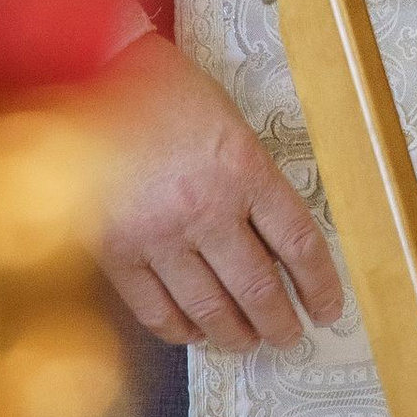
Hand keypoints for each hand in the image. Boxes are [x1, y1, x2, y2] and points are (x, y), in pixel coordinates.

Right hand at [92, 35, 342, 353]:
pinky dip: (178, 329)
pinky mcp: (116, 250)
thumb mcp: (227, 122)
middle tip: (288, 336)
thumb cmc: (164, 90)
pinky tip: (192, 333)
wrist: (88, 74)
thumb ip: (251, 178)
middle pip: (258, 287)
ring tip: (247, 342)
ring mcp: (159, 234)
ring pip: (209, 308)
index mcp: (244, 168)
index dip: (319, 284)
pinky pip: (155, 309)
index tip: (327, 309)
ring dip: (234, 334)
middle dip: (279, 323)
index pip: (298, 242)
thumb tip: (275, 242)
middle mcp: (207, 207)